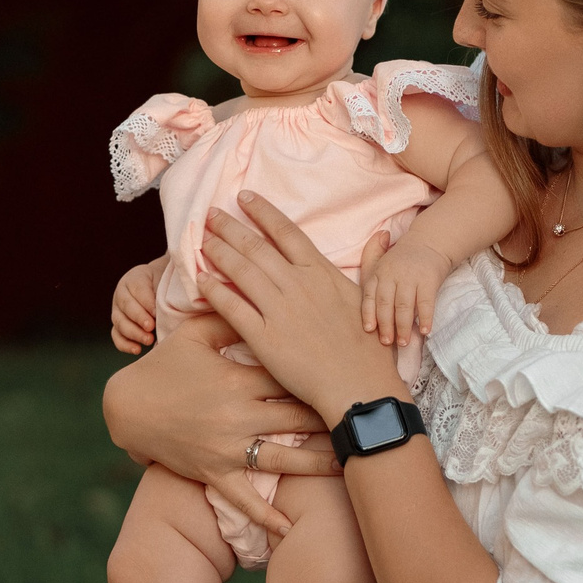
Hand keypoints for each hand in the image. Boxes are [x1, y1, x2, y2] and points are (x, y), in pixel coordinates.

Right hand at [102, 312, 337, 534]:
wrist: (127, 408)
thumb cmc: (162, 365)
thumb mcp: (193, 333)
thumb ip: (230, 315)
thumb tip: (260, 295)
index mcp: (237, 378)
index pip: (291, 375)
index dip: (322, 377)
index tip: (351, 376)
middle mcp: (238, 415)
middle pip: (298, 418)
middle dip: (333, 419)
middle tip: (366, 420)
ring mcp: (228, 448)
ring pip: (285, 460)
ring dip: (319, 464)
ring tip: (350, 464)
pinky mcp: (214, 473)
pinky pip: (244, 500)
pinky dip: (266, 518)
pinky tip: (290, 530)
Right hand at [110, 260, 163, 354]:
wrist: (161, 291)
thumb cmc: (167, 286)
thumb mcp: (168, 283)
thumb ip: (167, 292)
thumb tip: (170, 310)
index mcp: (134, 279)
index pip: (138, 289)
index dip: (147, 302)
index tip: (157, 313)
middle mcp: (122, 294)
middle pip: (126, 306)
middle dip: (139, 318)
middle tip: (151, 327)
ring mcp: (118, 311)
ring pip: (120, 322)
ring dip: (133, 333)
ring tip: (149, 340)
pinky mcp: (119, 327)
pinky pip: (117, 336)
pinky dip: (125, 344)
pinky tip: (137, 349)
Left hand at [200, 194, 405, 424]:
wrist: (359, 385)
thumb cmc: (370, 347)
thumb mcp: (373, 296)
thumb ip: (372, 262)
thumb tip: (381, 234)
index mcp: (321, 272)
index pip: (286, 232)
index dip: (262, 212)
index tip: (244, 197)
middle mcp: (297, 285)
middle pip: (256, 246)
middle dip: (230, 226)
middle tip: (210, 214)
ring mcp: (279, 310)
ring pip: (241, 271)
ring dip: (219, 251)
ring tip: (201, 239)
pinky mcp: (265, 338)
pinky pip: (233, 308)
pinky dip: (215, 291)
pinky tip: (201, 279)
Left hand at [359, 233, 455, 348]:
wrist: (429, 242)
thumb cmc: (400, 260)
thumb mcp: (380, 263)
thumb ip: (368, 284)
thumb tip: (364, 304)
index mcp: (378, 273)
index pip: (370, 296)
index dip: (369, 314)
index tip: (369, 330)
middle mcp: (393, 274)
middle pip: (386, 303)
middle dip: (385, 325)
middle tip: (387, 342)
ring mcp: (411, 277)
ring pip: (404, 305)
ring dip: (403, 326)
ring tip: (403, 342)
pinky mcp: (429, 280)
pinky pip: (426, 302)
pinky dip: (425, 318)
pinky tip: (425, 331)